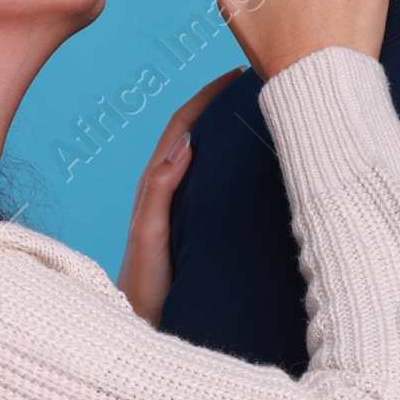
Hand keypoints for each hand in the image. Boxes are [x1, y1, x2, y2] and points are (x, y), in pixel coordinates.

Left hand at [117, 71, 241, 323]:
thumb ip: (160, 191)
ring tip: (257, 110)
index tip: (236, 75)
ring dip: (225, 127)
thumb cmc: (144, 284)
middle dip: (219, 102)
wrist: (142, 324)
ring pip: (204, 153)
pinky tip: (250, 161)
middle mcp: (167, 188)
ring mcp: (179, 204)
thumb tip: (185, 144)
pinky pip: (210, 179)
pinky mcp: (191, 222)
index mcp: (156, 183)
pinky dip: (228, 159)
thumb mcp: (149, 233)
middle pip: (194, 131)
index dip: (207, 96)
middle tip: (254, 83)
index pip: (183, 125)